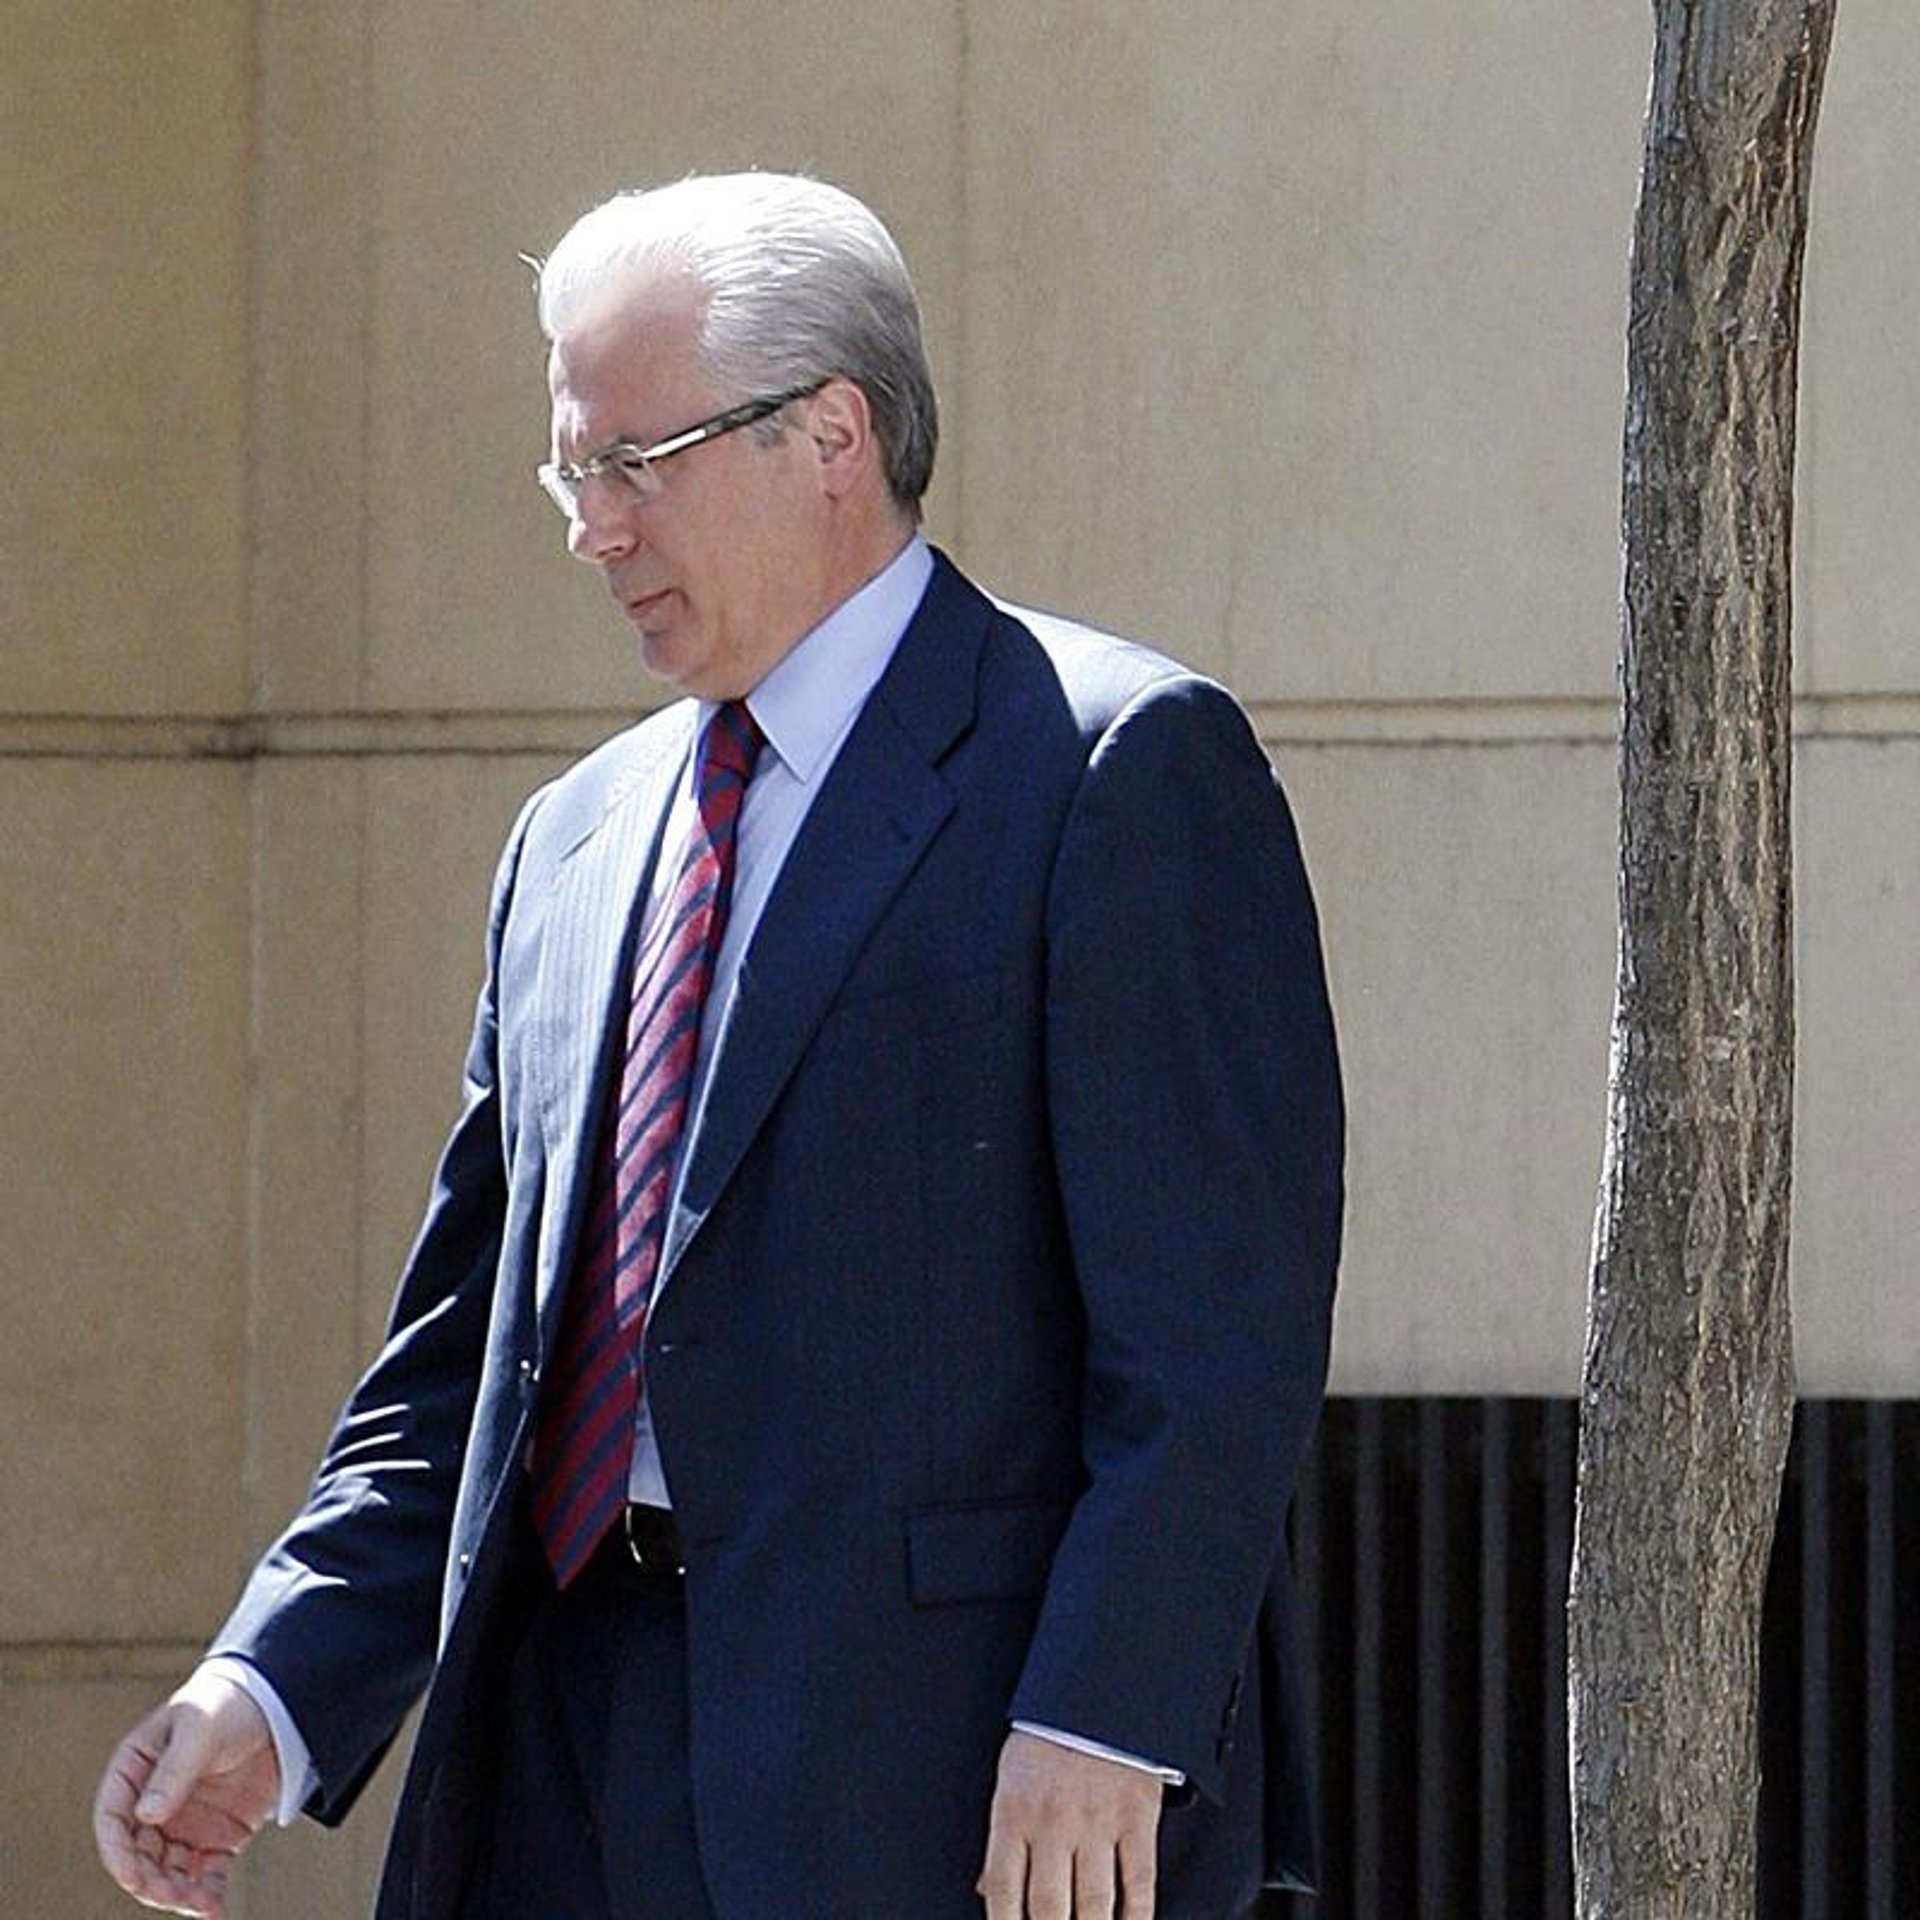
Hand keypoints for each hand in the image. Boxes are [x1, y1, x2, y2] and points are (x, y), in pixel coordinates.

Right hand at [93, 1667, 280, 1917]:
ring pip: (169, 1873)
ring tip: (203, 1905)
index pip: (112, 1820)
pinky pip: (206, 1875)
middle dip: (151, 1881)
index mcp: (135, 1773)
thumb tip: (147, 1816)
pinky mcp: (217, 1838)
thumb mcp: (200, 1728)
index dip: (118, 1853)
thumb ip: (175, 1769)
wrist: (279, 1705)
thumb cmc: (228, 1704)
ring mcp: (184, 1825)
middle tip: (174, 1894)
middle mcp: (154, 1805)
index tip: (133, 1877)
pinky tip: (216, 1910)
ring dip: (179, 1894)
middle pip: (139, 1857)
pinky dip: (208, 1895)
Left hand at [977, 1729, 1162, 1919]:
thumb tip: (988, 1893)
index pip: (1003, 1893)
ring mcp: (1097, 1822)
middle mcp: (1054, 1821)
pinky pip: (1139, 1883)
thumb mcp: (1011, 1780)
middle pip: (1048, 1909)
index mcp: (1014, 1811)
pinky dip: (1135, 1918)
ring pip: (1094, 1906)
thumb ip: (1002, 1840)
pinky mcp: (1136, 1818)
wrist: (1098, 1690)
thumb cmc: (1048, 1738)